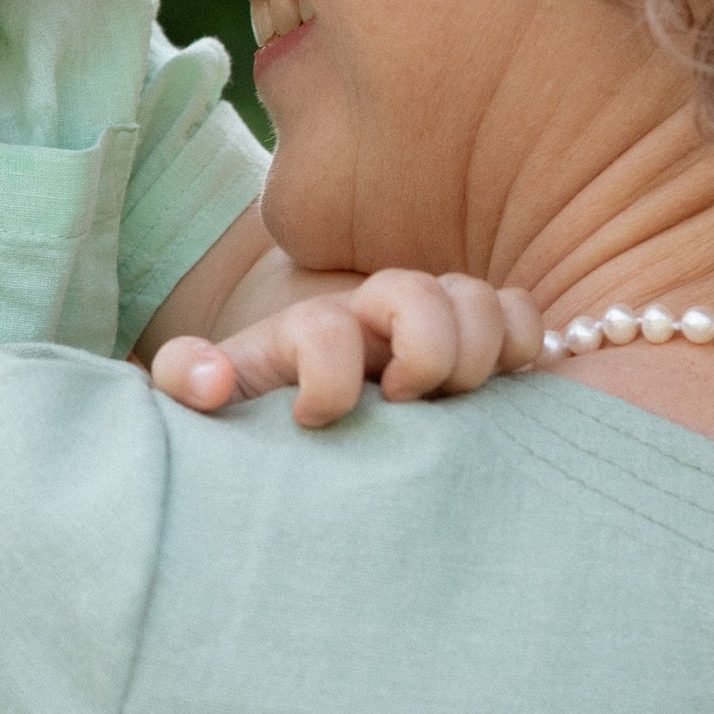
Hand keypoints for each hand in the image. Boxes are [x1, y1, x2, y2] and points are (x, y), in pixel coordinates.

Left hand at [149, 268, 544, 430]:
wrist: (303, 396)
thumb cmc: (265, 405)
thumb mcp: (216, 394)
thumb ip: (189, 376)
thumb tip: (207, 381)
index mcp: (309, 328)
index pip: (324, 328)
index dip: (325, 378)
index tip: (312, 421)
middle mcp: (375, 314)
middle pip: (416, 292)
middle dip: (421, 352)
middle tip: (403, 404)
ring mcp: (432, 322)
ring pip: (478, 299)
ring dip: (474, 352)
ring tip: (453, 406)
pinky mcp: (480, 343)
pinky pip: (522, 315)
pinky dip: (524, 345)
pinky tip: (497, 392)